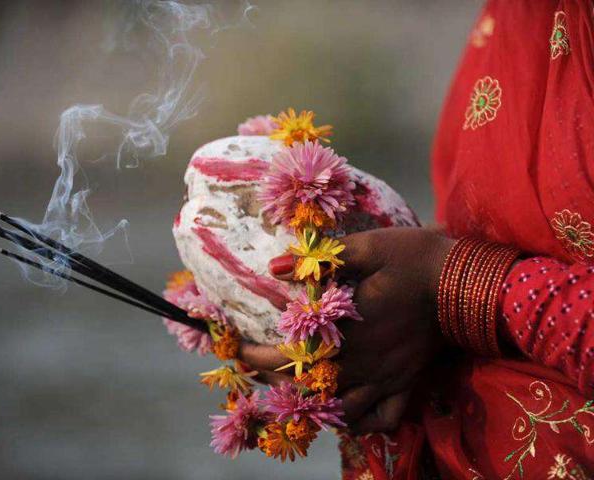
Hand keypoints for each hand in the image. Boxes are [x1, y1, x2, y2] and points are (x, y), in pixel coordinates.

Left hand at [240, 227, 453, 433]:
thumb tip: (275, 265)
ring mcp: (387, 378)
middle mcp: (364, 362)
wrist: (463, 279)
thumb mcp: (367, 247)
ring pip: (341, 410)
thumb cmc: (413, 258)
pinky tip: (346, 417)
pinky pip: (382, 420)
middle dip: (276, 381)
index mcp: (349, 331)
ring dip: (312, 406)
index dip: (259, 357)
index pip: (292, 355)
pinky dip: (360, 425)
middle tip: (258, 366)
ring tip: (293, 392)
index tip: (238, 349)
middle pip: (309, 387)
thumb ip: (321, 259)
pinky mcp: (407, 383)